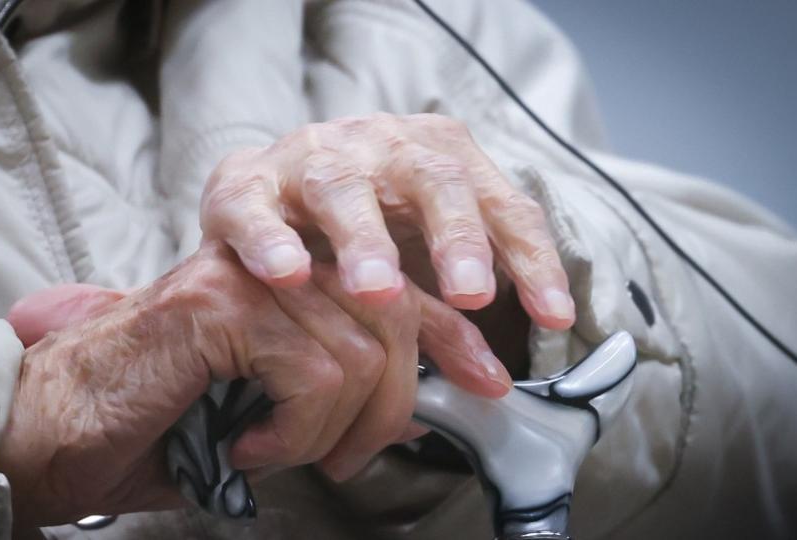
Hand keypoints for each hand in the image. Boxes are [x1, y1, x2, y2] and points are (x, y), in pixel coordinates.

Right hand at [0, 244, 510, 527]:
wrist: (51, 432)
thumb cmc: (154, 426)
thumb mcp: (267, 413)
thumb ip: (334, 400)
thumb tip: (407, 413)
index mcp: (289, 280)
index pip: (398, 294)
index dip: (454, 339)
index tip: (491, 384)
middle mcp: (274, 261)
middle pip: (396, 320)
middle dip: (392, 411)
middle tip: (338, 462)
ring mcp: (248, 274)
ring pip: (362, 352)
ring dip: (332, 432)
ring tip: (274, 451)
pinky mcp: (223, 303)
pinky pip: (315, 372)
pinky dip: (295, 431)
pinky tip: (248, 443)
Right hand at [200, 113, 574, 328]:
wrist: (261, 187)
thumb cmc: (351, 231)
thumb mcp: (411, 261)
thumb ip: (448, 316)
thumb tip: (490, 384)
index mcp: (438, 159)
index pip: (501, 204)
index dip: (531, 259)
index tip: (552, 318)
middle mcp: (381, 147)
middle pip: (433, 181)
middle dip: (457, 238)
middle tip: (471, 295)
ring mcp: (310, 159)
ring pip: (342, 189)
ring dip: (364, 239)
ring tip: (377, 292)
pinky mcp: (244, 182)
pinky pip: (255, 207)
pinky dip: (271, 239)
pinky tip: (288, 274)